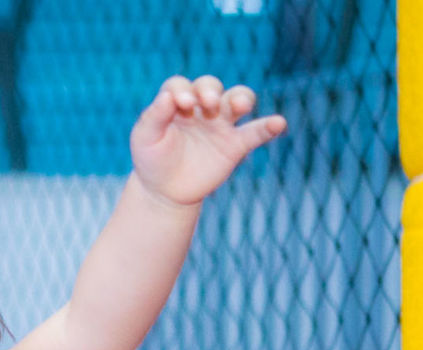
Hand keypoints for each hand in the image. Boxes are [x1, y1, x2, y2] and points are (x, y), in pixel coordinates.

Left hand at [131, 75, 285, 206]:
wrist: (165, 191)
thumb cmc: (152, 159)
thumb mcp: (144, 138)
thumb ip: (153, 117)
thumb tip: (167, 96)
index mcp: (176, 104)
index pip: (181, 86)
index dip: (183, 90)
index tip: (181, 105)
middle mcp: (200, 109)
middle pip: (211, 87)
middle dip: (210, 91)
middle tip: (208, 103)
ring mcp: (221, 124)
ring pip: (237, 100)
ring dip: (241, 98)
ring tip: (240, 106)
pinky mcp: (235, 144)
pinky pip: (256, 132)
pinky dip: (269, 126)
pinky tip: (277, 123)